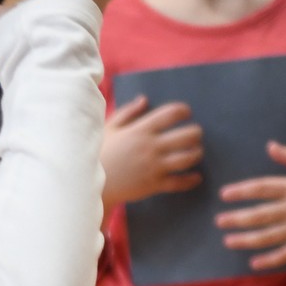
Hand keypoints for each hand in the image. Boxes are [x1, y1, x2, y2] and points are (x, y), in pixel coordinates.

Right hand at [102, 94, 202, 208]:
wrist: (89, 183)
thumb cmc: (99, 153)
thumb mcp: (109, 127)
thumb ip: (128, 112)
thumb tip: (144, 100)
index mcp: (140, 130)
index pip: (171, 113)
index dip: (183, 110)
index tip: (187, 112)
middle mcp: (151, 147)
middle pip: (186, 136)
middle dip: (196, 133)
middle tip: (195, 134)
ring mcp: (153, 167)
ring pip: (187, 158)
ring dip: (196, 153)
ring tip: (196, 152)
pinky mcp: (153, 185)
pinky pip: (179, 183)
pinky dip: (191, 180)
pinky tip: (196, 177)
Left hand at [216, 143, 285, 272]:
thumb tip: (270, 146)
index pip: (262, 188)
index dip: (241, 191)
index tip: (224, 195)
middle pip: (260, 215)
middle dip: (236, 218)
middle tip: (218, 221)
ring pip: (268, 236)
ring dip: (246, 239)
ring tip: (227, 241)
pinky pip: (284, 254)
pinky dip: (269, 260)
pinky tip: (252, 263)